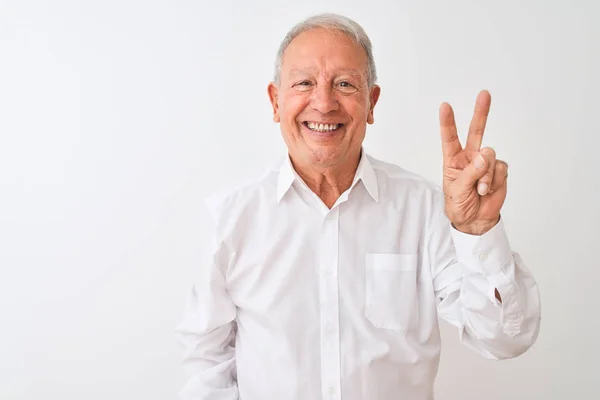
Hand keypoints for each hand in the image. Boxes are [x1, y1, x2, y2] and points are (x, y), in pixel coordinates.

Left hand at [439, 90, 507, 234]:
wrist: (475, 220)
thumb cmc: (459, 204)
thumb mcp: (457, 190)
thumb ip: (470, 172)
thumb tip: (485, 155)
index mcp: (453, 160)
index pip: (450, 138)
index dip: (448, 122)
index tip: (445, 106)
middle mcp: (470, 157)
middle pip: (476, 131)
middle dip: (481, 113)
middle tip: (484, 94)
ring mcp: (485, 163)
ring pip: (489, 157)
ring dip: (485, 176)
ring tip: (479, 190)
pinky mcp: (498, 171)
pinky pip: (500, 169)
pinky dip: (494, 181)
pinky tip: (488, 190)